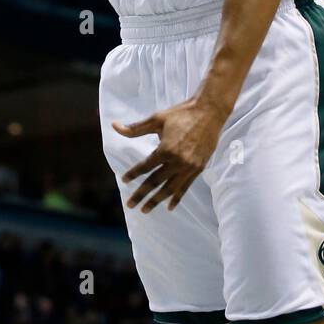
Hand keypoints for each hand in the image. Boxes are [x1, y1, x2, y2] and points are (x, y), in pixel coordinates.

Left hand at [114, 96, 226, 212]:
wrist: (209, 112)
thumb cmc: (182, 113)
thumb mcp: (157, 118)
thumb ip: (135, 128)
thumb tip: (114, 126)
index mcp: (166, 149)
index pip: (145, 166)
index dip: (133, 174)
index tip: (123, 180)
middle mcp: (177, 162)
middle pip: (155, 182)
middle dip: (141, 194)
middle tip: (129, 205)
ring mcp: (189, 167)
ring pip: (169, 189)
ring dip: (156, 200)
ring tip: (145, 210)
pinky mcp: (198, 168)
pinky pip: (185, 187)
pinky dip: (177, 198)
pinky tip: (169, 207)